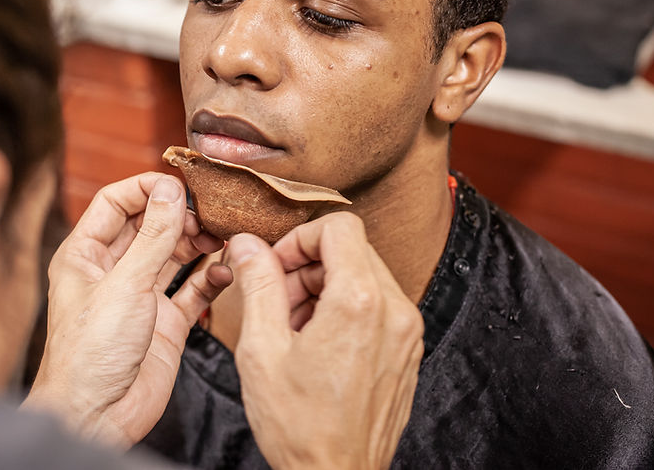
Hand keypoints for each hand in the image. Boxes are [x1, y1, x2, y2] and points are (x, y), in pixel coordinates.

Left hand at [22, 173, 230, 446]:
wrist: (98, 416)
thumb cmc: (90, 354)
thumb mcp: (124, 285)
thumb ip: (154, 237)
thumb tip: (171, 192)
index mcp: (85, 254)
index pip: (115, 202)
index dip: (146, 189)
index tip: (179, 186)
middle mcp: (113, 271)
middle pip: (149, 226)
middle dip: (178, 216)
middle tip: (208, 215)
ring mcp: (140, 296)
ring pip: (173, 255)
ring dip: (198, 244)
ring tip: (220, 237)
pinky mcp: (164, 322)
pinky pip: (192, 290)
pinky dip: (211, 279)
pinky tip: (227, 271)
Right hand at [227, 212, 423, 469]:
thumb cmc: (300, 425)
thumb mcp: (262, 349)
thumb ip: (257, 285)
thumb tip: (246, 244)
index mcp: (359, 302)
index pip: (338, 228)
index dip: (299, 239)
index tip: (275, 266)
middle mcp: (394, 311)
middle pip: (351, 250)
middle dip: (307, 266)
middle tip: (276, 302)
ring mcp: (407, 332)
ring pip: (365, 276)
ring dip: (324, 288)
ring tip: (293, 329)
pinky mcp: (408, 350)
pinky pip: (377, 306)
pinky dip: (345, 309)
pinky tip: (316, 344)